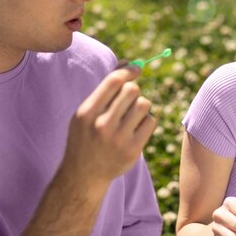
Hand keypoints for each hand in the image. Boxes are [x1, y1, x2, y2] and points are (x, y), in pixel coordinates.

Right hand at [62, 64, 155, 187]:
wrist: (84, 174)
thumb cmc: (86, 135)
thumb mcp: (86, 112)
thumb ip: (105, 88)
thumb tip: (127, 62)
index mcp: (87, 112)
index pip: (114, 81)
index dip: (128, 70)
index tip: (137, 68)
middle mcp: (102, 125)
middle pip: (132, 90)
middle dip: (133, 90)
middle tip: (128, 100)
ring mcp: (118, 139)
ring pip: (144, 104)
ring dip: (141, 105)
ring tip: (131, 115)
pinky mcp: (133, 150)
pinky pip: (151, 121)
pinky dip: (146, 121)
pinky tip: (136, 128)